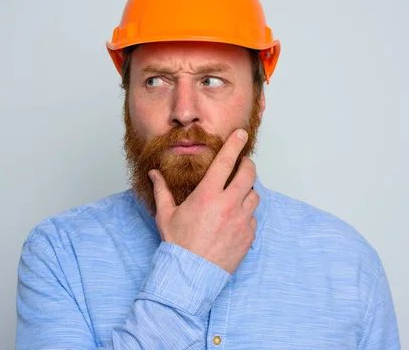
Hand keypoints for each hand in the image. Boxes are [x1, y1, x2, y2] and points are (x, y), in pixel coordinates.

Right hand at [149, 128, 258, 273]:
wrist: (191, 275)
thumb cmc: (178, 245)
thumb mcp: (166, 215)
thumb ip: (161, 190)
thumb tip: (154, 174)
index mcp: (208, 195)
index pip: (226, 161)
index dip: (235, 144)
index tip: (241, 133)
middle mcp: (228, 204)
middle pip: (248, 174)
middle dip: (247, 165)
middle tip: (242, 165)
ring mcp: (241, 220)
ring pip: (254, 195)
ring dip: (247, 190)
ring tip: (236, 194)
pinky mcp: (248, 235)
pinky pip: (253, 217)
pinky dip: (246, 214)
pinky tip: (234, 219)